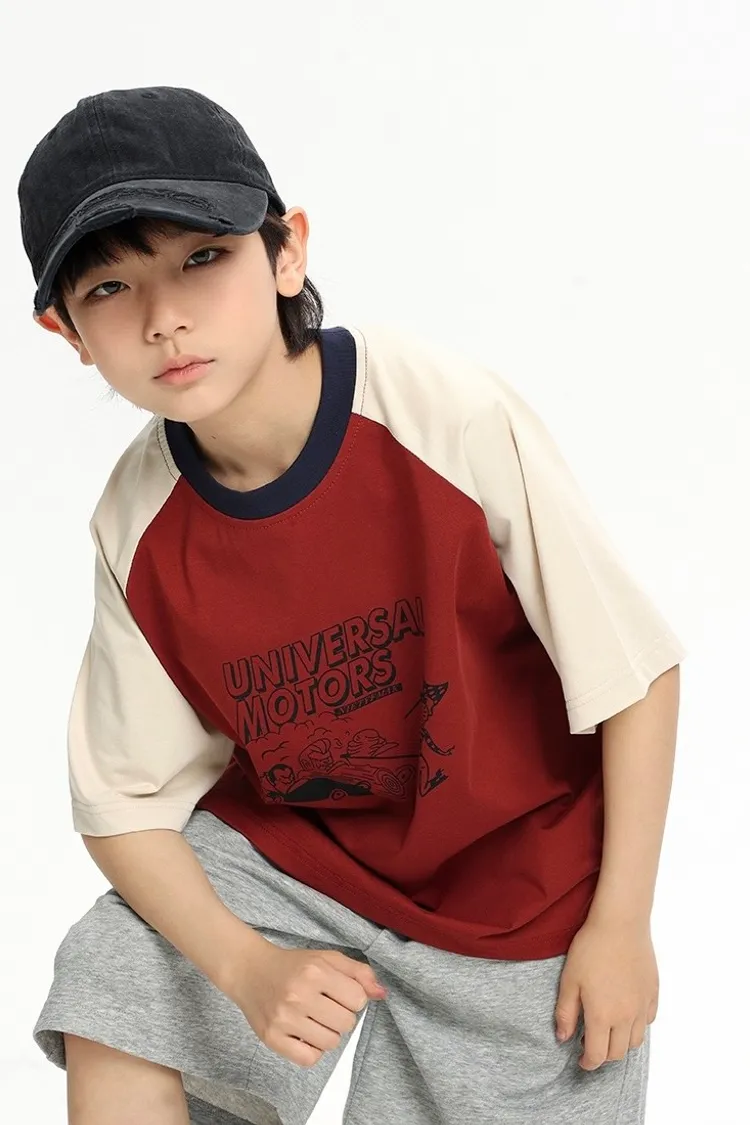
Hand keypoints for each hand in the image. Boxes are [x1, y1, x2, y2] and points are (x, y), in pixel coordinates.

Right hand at [226, 937, 386, 1067]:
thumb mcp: (327, 958)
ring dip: (328, 1033)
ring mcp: (284, 1018)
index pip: (358, 999)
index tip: (339, 993)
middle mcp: (299, 995)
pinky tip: (305, 1034)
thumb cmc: (293, 965)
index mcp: (315, 971)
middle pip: (346, 1023)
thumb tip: (382, 994)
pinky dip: (312, 1050)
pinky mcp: (272, 1038)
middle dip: (341, 1015)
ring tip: (315, 1019)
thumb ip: (358, 973)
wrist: (250, 970)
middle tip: (325, 1006)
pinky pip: (309, 1059)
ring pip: (330, 1043)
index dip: (353, 997)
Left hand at [554, 918, 658, 1070]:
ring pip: (636, 1041)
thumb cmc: (590, 948)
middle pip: (618, 1053)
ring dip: (621, 1043)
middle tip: (590, 1043)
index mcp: (603, 1016)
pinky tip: (625, 1012)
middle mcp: (626, 1017)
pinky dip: (636, 1025)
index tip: (581, 1061)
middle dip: (603, 1055)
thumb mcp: (569, 980)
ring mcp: (642, 1006)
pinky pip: (647, 1021)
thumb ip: (566, 1012)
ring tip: (608, 1029)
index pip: (597, 1055)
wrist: (620, 924)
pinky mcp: (653, 993)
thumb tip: (564, 1038)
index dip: (588, 1063)